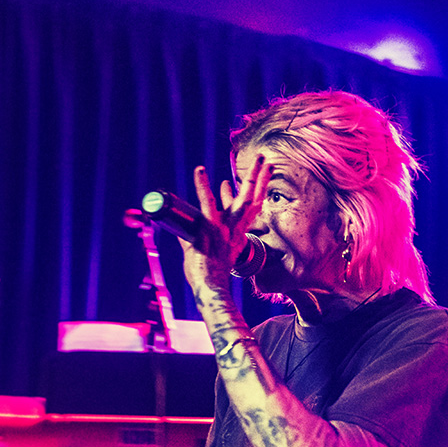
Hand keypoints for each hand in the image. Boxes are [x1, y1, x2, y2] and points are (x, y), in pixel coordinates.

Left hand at [180, 154, 271, 292]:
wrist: (209, 288)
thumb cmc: (206, 277)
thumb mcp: (200, 256)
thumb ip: (191, 241)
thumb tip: (181, 235)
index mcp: (237, 237)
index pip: (249, 211)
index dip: (253, 194)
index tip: (254, 180)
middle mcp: (235, 229)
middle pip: (253, 199)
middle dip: (260, 180)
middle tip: (266, 162)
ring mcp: (225, 227)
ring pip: (244, 197)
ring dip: (252, 177)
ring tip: (259, 158)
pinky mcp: (211, 227)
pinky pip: (207, 202)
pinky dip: (202, 186)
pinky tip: (200, 171)